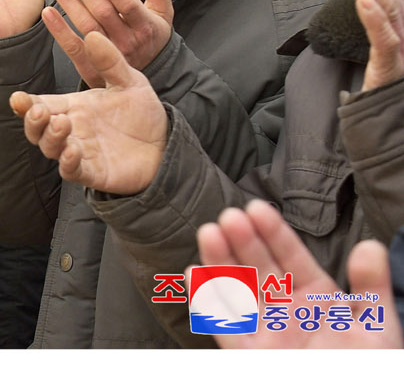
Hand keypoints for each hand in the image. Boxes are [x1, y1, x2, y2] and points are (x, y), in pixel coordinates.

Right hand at [9, 30, 166, 194]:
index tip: (18, 98)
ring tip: (61, 124)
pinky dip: (67, 162)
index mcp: (73, 107)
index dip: (25, 104)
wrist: (166, 144)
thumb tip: (92, 34)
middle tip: (39, 111)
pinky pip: (71, 170)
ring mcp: (79, 152)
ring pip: (50, 148)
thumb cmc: (141, 112)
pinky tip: (72, 151)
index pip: (41, 104)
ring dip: (50, 138)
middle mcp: (71, 130)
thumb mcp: (129, 80)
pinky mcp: (92, 172)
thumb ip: (110, 60)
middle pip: (37, 128)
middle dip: (32, 120)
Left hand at [41, 0, 172, 86]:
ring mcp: (108, 56)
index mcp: (145, 26)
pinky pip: (73, 47)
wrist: (143, 76)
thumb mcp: (161, 12)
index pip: (128, 4)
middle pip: (103, 12)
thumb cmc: (150, 36)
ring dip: (68, 2)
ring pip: (86, 25)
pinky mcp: (91, 67)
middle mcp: (127, 41)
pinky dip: (59, 30)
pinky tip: (48, 11)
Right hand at [197, 199, 402, 348]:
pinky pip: (224, 325)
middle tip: (229, 216)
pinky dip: (207, 300)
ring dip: (221, 261)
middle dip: (243, 241)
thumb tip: (370, 245)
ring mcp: (264, 331)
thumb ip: (371, 287)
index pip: (291, 258)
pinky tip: (194, 274)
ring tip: (209, 233)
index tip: (257, 209)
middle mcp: (285, 310)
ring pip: (237, 289)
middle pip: (258, 268)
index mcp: (315, 298)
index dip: (274, 233)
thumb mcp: (377, 328)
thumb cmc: (364, 369)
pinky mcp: (248, 354)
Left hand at [325, 0, 403, 90]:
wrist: (389, 110)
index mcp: (401, 15)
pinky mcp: (393, 65)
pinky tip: (362, 1)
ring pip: (388, 6)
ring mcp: (403, 43)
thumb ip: (368, 6)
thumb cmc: (386, 67)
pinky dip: (375, 19)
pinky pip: (385, 40)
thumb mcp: (376, 33)